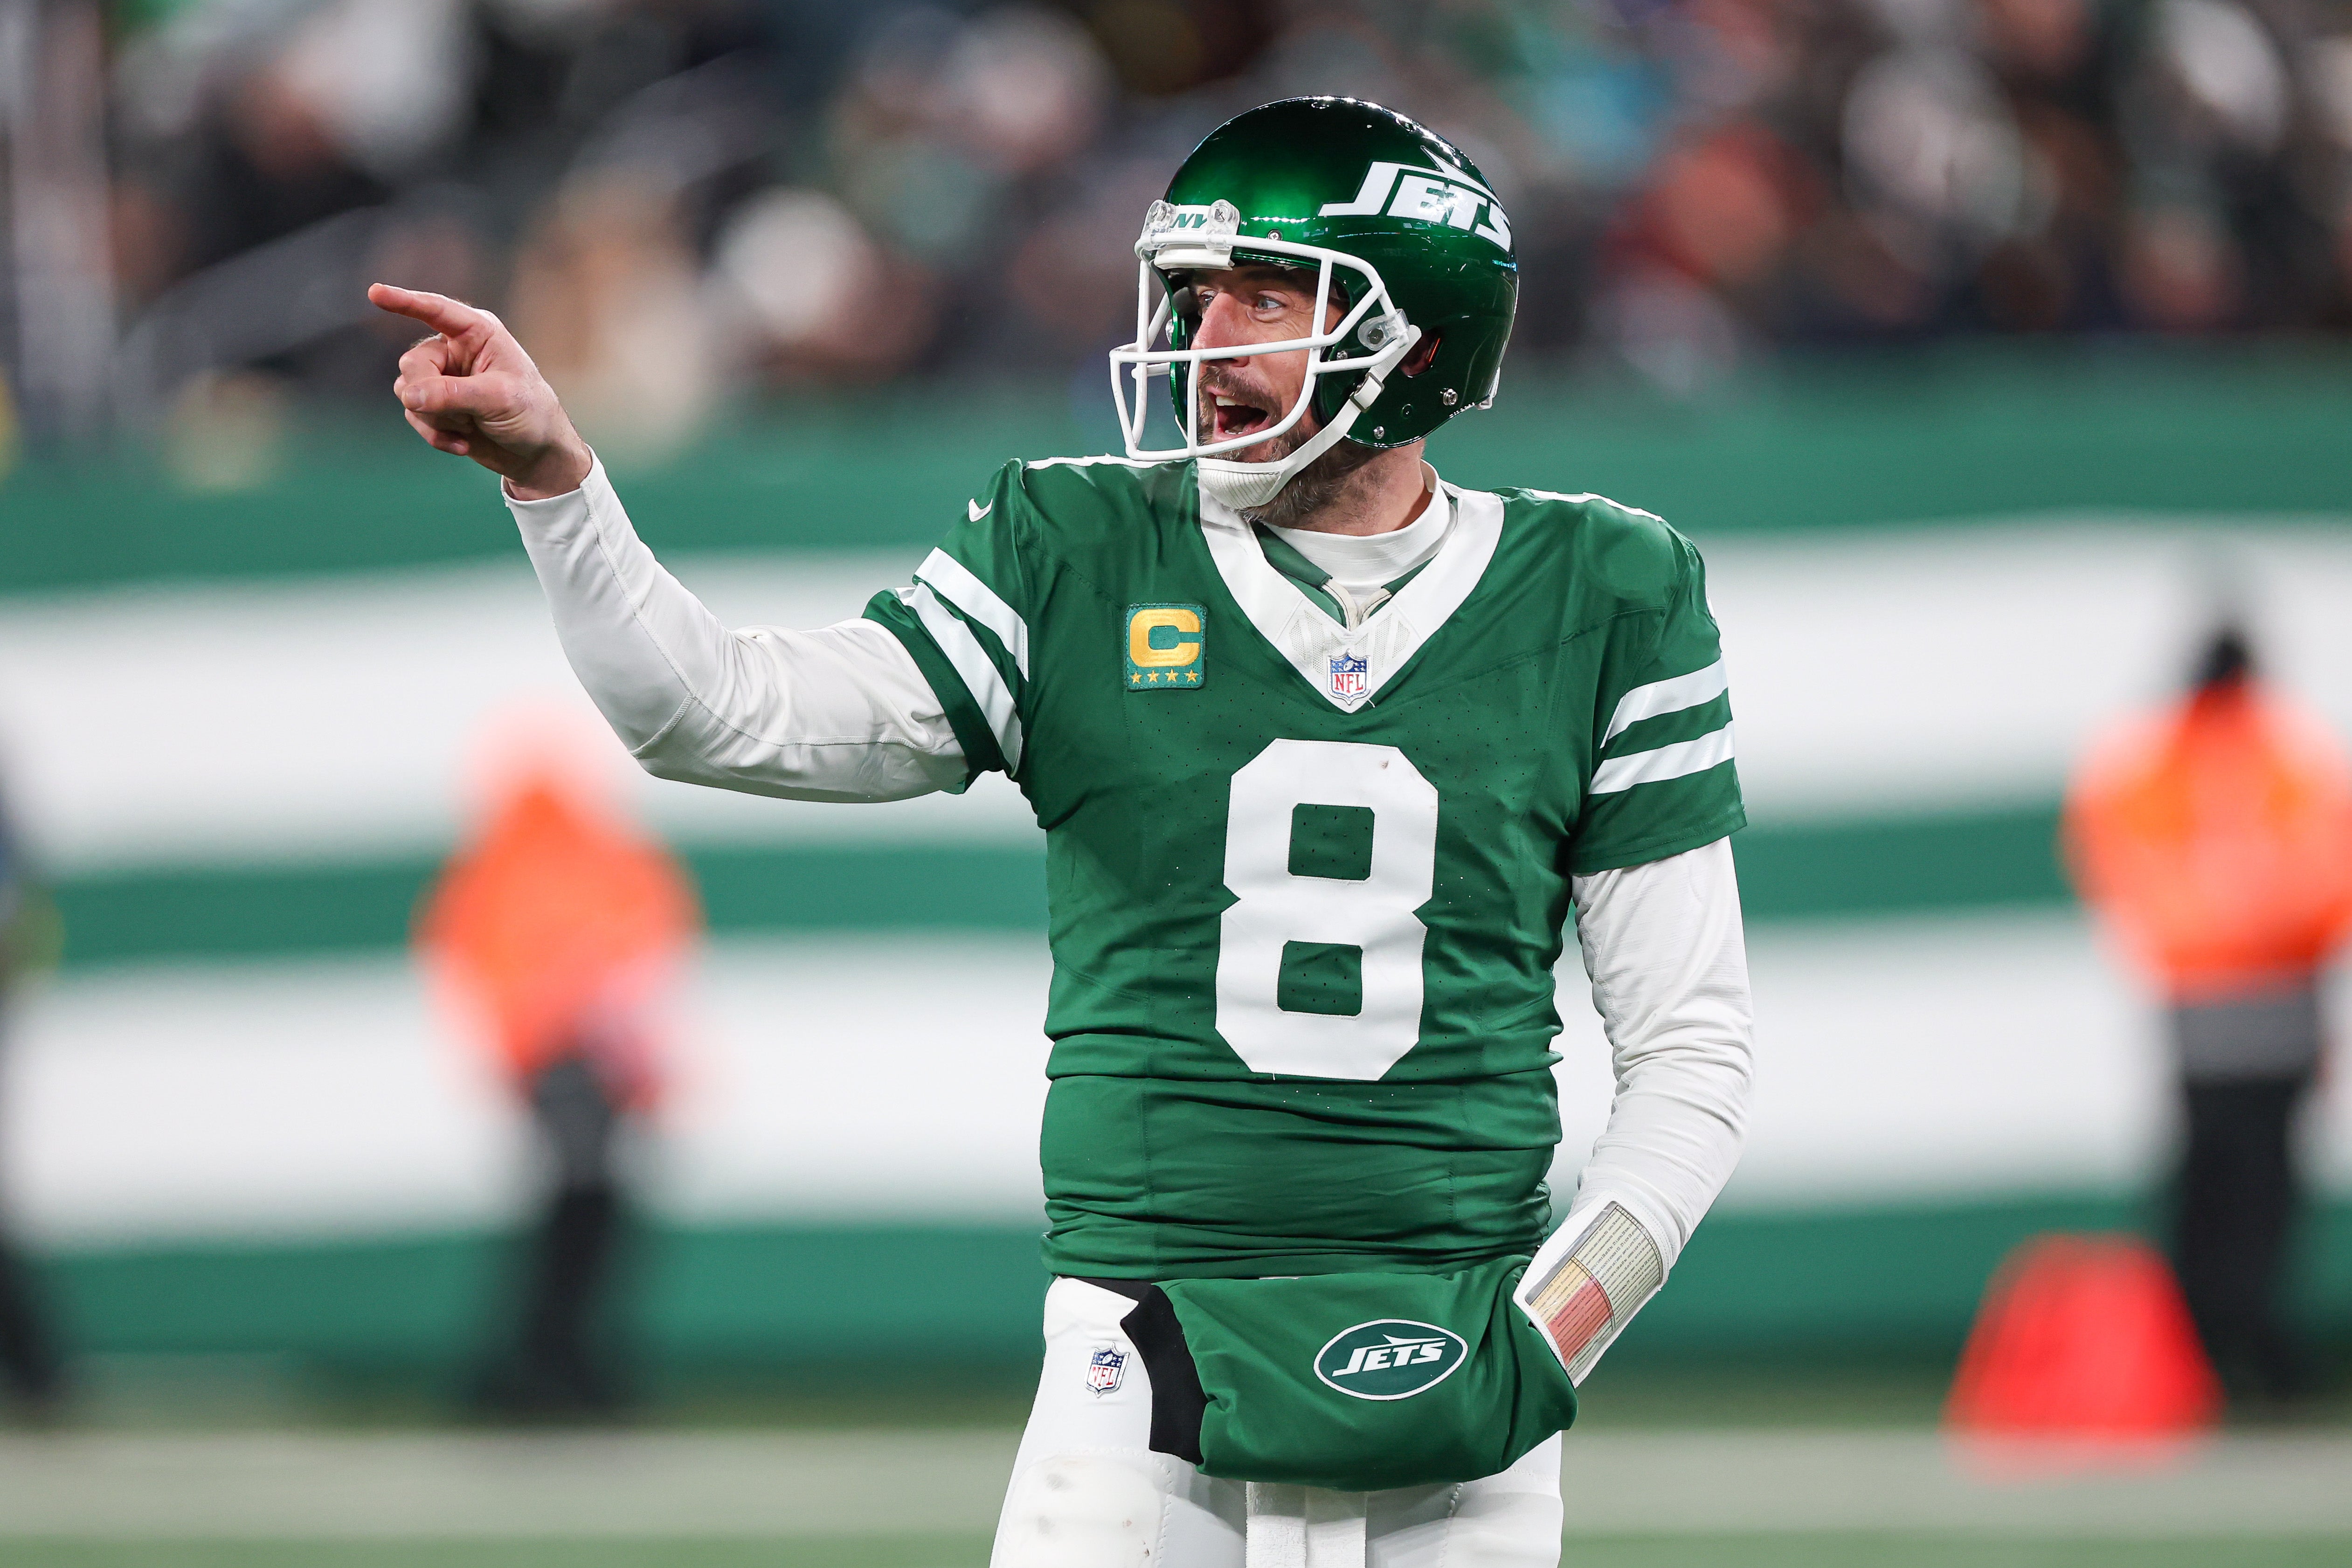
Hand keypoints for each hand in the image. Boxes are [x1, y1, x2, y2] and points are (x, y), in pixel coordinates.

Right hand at [368, 283, 592, 499]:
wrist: (535, 454)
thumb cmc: (530, 414)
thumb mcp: (498, 400)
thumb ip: (452, 394)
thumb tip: (409, 396)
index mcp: (477, 332)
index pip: (436, 309)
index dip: (405, 301)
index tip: (375, 293)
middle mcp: (454, 349)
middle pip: (412, 364)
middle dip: (429, 394)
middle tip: (461, 415)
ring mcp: (441, 377)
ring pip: (408, 391)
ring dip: (436, 417)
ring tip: (470, 425)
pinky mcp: (434, 404)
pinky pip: (413, 415)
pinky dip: (435, 434)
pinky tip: (463, 444)